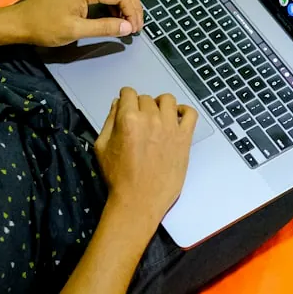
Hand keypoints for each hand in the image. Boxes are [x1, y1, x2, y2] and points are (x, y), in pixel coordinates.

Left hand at [10, 0, 143, 46]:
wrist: (21, 21)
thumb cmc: (44, 26)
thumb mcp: (77, 31)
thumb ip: (105, 28)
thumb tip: (128, 28)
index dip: (133, 12)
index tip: (136, 29)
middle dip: (133, 5)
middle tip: (137, 25)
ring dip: (124, 2)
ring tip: (128, 22)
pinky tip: (115, 15)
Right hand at [93, 88, 197, 224]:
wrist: (138, 201)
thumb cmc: (118, 178)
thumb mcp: (102, 147)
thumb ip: (109, 121)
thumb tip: (117, 104)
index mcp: (129, 119)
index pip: (128, 93)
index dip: (125, 99)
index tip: (127, 105)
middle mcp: (151, 119)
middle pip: (147, 98)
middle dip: (141, 106)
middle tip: (140, 121)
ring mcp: (170, 127)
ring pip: (168, 100)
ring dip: (160, 105)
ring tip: (157, 118)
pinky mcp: (184, 138)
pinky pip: (190, 113)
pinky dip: (184, 111)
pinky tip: (176, 119)